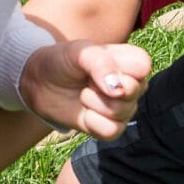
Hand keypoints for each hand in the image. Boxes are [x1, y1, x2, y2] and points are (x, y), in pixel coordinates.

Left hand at [22, 39, 154, 138]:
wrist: (39, 83)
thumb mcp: (78, 52)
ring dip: (94, 103)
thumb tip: (119, 90)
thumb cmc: (62, 61)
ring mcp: (123, 108)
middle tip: (86, 80)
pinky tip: (84, 113)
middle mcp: (132, 85)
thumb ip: (101, 63)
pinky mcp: (110, 128)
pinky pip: (112, 131)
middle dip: (101, 87)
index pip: (144, 65)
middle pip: (133, 92)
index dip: (119, 67)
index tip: (97, 63)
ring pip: (122, 113)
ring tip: (83, 94)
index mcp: (131, 60)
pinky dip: (92, 122)